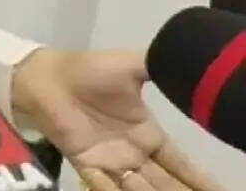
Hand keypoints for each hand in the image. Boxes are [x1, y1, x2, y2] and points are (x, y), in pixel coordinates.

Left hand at [12, 49, 222, 190]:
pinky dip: (116, 190)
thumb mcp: (132, 67)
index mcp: (148, 134)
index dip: (199, 179)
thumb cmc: (88, 71)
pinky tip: (127, 185)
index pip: (181, 164)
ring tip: (160, 189)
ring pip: (142, 189)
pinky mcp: (87, 166)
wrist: (46, 77)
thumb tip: (193, 68)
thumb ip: (161, 68)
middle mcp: (134, 153)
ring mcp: (111, 162)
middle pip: (166, 183)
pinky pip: (106, 187)